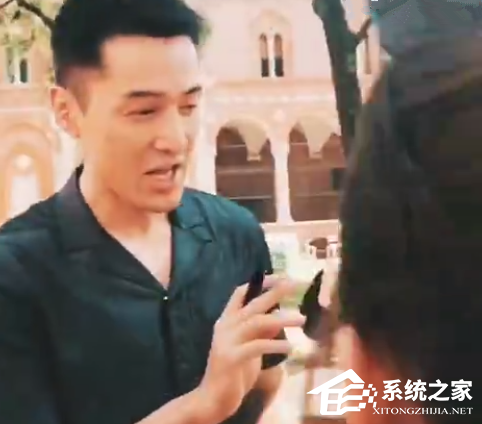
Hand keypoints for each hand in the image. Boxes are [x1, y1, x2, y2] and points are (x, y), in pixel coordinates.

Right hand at [198, 278, 304, 421]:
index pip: (241, 292)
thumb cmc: (233, 372)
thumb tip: (280, 318)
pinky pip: (258, 346)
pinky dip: (276, 344)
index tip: (280, 277)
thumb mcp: (249, 347)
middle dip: (275, 292)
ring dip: (282, 318)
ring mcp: (227, 341)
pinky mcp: (231, 357)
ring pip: (258, 322)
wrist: (213, 399)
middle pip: (253, 303)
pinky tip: (290, 346)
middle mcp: (225, 326)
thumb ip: (260, 332)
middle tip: (295, 284)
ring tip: (302, 319)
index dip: (260, 283)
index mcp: (227, 320)